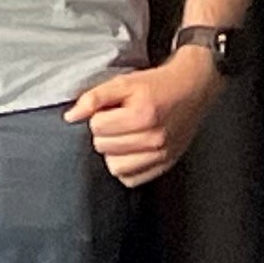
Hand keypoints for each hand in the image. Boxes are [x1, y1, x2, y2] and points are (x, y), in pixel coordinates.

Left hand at [66, 50, 219, 186]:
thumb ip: (94, 98)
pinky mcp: (166, 165)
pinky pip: (132, 179)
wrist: (192, 89)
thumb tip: (71, 116)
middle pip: (103, 147)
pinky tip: (132, 152)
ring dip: (114, 153)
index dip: (99, 116)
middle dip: (105, 133)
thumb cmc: (158, 85)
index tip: (112, 110)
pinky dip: (128, 168)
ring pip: (115, 167)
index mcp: (143, 116)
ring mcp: (162, 155)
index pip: (97, 127)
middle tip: (119, 121)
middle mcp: (154, 139)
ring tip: (125, 136)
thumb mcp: (124, 83)